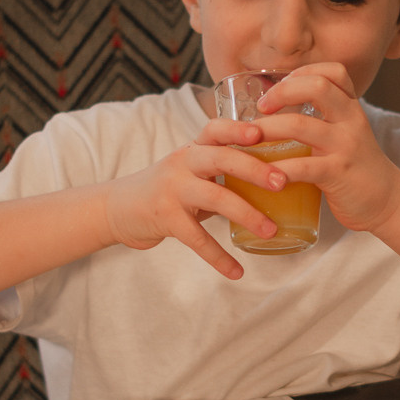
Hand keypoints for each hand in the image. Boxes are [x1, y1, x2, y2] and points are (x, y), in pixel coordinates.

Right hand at [102, 118, 290, 277]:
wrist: (117, 208)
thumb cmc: (166, 189)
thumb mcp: (190, 171)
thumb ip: (222, 171)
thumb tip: (274, 180)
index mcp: (193, 149)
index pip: (216, 129)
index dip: (238, 128)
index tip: (261, 132)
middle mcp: (183, 163)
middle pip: (221, 157)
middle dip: (254, 168)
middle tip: (282, 182)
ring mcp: (172, 190)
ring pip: (215, 197)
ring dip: (247, 214)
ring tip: (271, 231)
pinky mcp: (165, 218)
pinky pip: (197, 239)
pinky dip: (218, 257)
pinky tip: (236, 271)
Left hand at [252, 63, 399, 232]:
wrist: (388, 203)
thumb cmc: (357, 171)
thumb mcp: (346, 137)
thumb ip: (323, 123)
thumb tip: (277, 117)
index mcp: (350, 110)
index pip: (333, 72)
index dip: (303, 72)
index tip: (280, 87)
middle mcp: (350, 121)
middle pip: (316, 86)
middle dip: (281, 92)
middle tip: (260, 108)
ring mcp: (346, 146)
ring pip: (300, 125)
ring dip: (268, 129)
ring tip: (248, 139)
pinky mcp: (338, 174)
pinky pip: (303, 167)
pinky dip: (279, 170)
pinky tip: (265, 176)